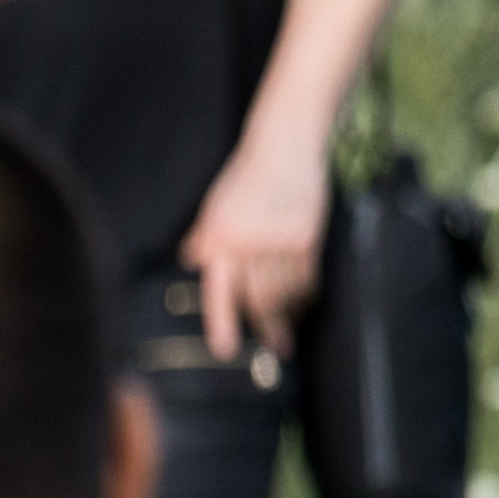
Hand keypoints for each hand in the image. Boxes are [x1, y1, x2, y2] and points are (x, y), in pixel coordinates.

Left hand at [181, 131, 330, 358]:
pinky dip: (306, 294)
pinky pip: (307, 277)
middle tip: (274, 350)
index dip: (223, 323)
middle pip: (260, 300)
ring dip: (289, 313)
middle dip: (267, 328)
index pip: (220, 292)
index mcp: (220, 239)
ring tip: (289, 328)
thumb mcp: (213, 206)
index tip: (227, 349)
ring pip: (286, 292)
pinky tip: (304, 303)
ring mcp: (281, 242)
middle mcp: (250, 245)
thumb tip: (191, 261)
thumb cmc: (244, 176)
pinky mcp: (308, 237)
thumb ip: (204, 237)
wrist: (284, 147)